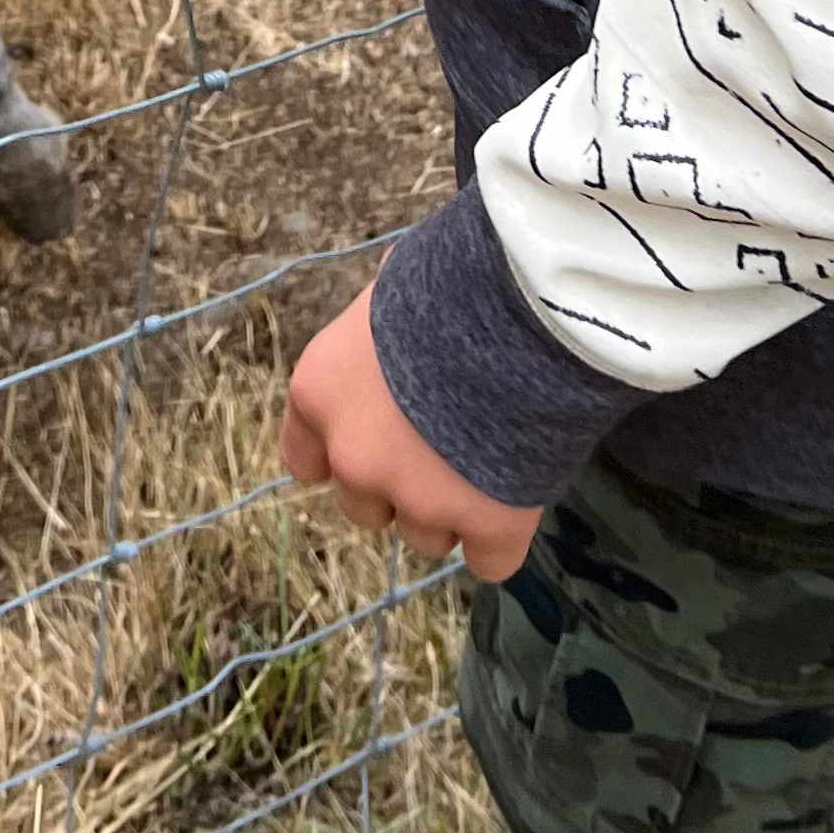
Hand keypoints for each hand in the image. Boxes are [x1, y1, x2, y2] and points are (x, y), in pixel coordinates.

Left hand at [280, 284, 543, 582]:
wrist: (528, 302)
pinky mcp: (489, 527)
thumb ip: (378, 339)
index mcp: (319, 394)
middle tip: (449, 434)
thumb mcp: (392, 289)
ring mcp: (421, 501)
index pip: (305, 458)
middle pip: (367, 505)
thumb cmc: (455, 272)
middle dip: (402, 481)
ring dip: (454, 507)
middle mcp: (355, 458)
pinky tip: (523, 486)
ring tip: (495, 447)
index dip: (345, 451)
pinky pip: (489, 560)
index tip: (376, 441)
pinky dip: (503, 534)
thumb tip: (391, 323)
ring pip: (427, 536)